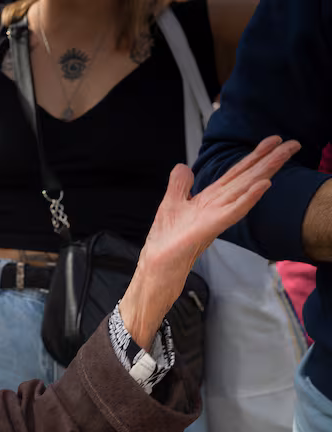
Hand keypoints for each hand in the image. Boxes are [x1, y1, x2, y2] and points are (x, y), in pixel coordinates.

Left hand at [121, 135, 300, 348]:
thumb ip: (179, 186)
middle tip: (293, 143)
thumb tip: (183, 166)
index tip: (273, 140)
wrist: (156, 272)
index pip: (235, 175)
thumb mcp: (170, 206)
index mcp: (209, 201)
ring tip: (283, 155)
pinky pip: (231, 212)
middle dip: (268, 160)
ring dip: (263, 172)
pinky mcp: (206, 230)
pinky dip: (247, 199)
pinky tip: (262, 185)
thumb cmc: (165, 244)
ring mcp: (213, 218)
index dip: (253, 156)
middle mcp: (215, 208)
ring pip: (243, 191)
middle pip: (245, 179)